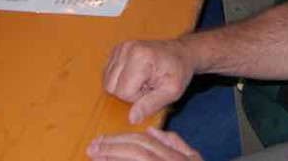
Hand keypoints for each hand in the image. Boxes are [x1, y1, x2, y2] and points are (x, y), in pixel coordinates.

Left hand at [87, 128, 201, 160]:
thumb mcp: (194, 160)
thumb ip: (175, 144)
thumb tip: (151, 130)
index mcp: (178, 159)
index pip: (147, 142)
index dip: (123, 138)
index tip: (103, 139)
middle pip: (139, 150)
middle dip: (113, 146)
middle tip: (93, 145)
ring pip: (138, 160)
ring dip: (113, 156)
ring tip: (95, 155)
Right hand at [103, 40, 194, 124]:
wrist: (182, 53)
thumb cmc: (179, 71)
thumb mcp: (172, 91)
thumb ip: (151, 105)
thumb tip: (132, 119)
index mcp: (140, 57)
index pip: (123, 92)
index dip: (137, 98)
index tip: (153, 89)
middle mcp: (126, 49)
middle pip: (111, 86)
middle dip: (128, 92)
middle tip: (147, 86)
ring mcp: (120, 48)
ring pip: (107, 80)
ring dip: (123, 86)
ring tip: (142, 80)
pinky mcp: (117, 50)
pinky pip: (108, 73)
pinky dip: (119, 79)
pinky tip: (135, 76)